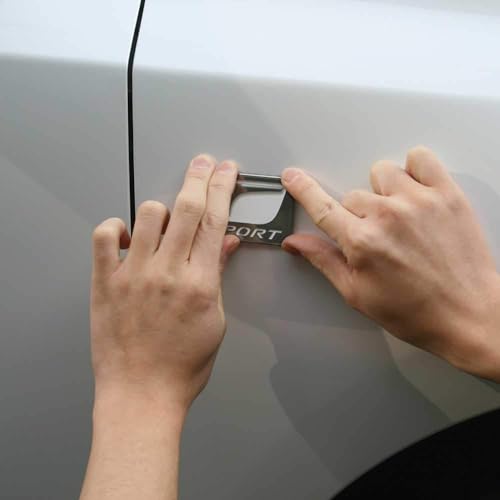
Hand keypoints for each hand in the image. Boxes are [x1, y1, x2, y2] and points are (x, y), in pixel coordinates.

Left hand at [90, 155, 239, 414]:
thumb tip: (225, 243)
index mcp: (200, 283)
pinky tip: (126, 234)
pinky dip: (115, 226)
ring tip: (164, 217)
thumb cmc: (181, 366)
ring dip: (160, 206)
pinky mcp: (105, 282)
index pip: (215, 221)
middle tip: (203, 162)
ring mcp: (134, 275)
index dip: (223, 188)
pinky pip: (104, 236)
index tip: (226, 171)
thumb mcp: (214, 321)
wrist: (141, 394)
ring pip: (147, 214)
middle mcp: (167, 273)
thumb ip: (217, 274)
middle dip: (199, 175)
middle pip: (187, 207)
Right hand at [281, 147, 499, 380]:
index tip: (292, 176)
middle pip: (353, 196)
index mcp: (362, 242)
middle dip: (358, 215)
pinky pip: (420, 158)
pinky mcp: (447, 194)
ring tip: (399, 216)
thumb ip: (324, 260)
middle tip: (378, 237)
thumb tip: (296, 242)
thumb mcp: (358, 293)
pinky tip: (416, 192)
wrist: (470, 316)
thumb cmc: (416, 311)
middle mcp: (388, 216)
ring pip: (382, 173)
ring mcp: (419, 201)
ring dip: (383, 191)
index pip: (321, 206)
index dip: (302, 189)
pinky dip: (414, 169)